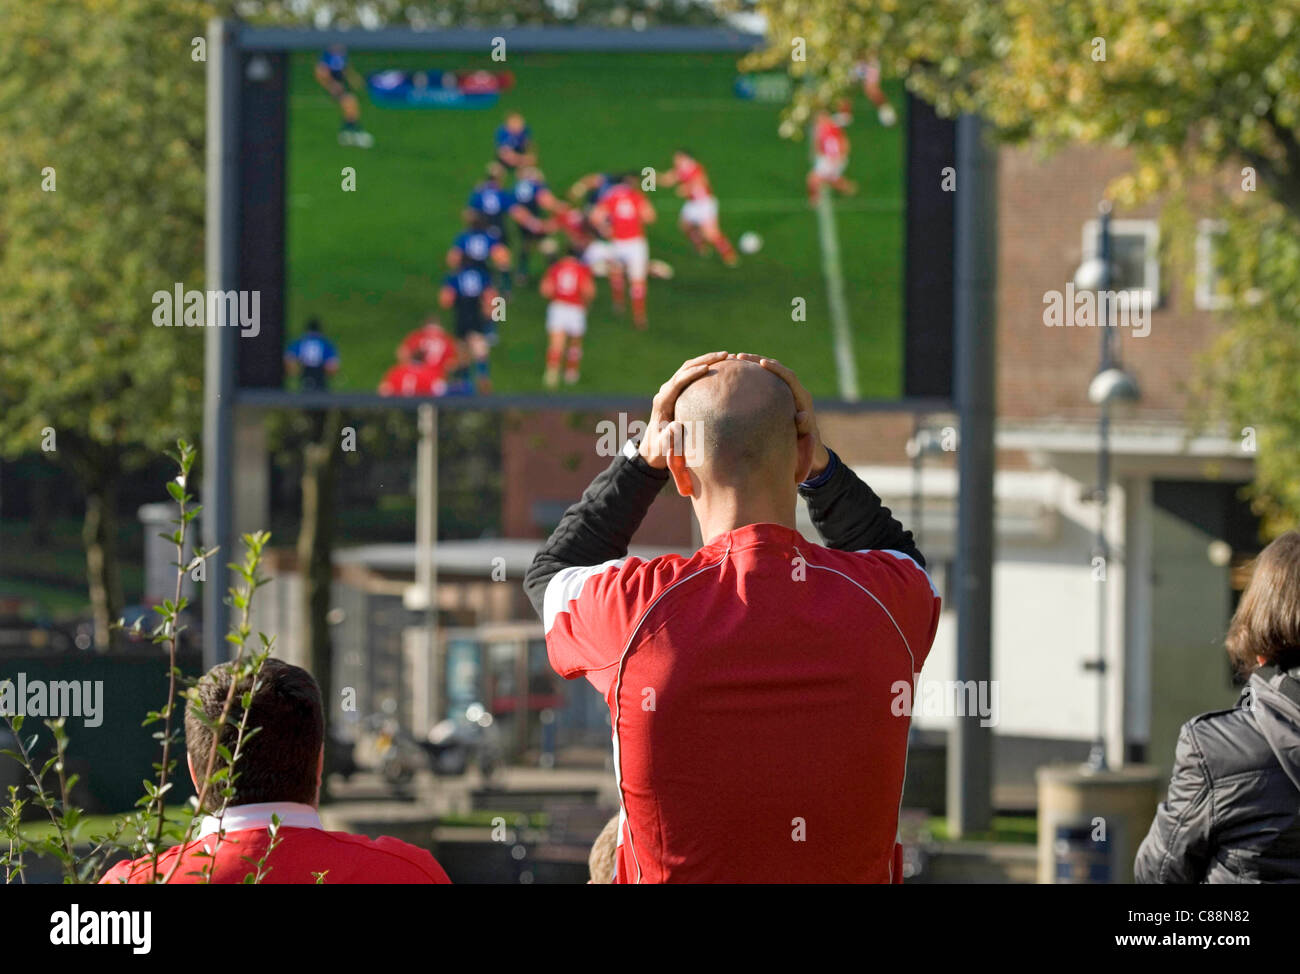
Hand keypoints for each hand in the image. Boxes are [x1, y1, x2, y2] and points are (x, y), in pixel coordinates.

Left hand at [638, 351, 728, 468]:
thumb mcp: (663, 447)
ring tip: (728, 356)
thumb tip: (676, 426)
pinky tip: (723, 368)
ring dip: (707, 360)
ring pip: (689, 368)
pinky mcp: (678, 392)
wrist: (653, 448)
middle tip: (725, 355)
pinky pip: (692, 376)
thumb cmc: (659, 449)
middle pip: (685, 368)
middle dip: (705, 359)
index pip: (677, 381)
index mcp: (662, 401)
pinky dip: (706, 368)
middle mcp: (666, 391)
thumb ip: (668, 438)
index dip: (691, 373)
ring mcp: (672, 390)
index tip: (707, 368)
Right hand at [731, 354, 828, 476]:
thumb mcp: (804, 438)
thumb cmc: (805, 445)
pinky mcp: (780, 396)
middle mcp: (795, 392)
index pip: (789, 376)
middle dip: (759, 360)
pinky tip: (738, 375)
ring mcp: (787, 392)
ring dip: (755, 365)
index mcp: (801, 398)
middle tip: (739, 356)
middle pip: (778, 369)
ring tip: (735, 361)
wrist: (809, 447)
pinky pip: (768, 381)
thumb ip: (803, 427)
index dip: (776, 368)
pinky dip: (755, 375)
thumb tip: (801, 416)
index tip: (761, 363)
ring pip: (771, 372)